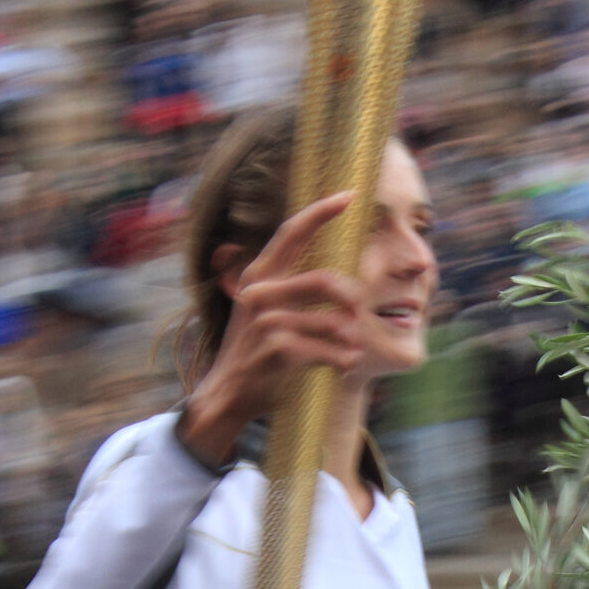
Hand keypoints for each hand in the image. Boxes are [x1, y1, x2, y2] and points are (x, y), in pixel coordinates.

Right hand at [180, 191, 364, 465]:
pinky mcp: (277, 349)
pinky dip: (343, 358)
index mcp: (259, 274)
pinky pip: (329, 349)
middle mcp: (259, 292)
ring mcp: (267, 321)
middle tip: (360, 310)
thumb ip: (293, 286)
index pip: (291, 232)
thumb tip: (340, 274)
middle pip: (325, 280)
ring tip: (349, 347)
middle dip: (352, 297)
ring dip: (350, 337)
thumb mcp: (267, 308)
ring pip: (333, 321)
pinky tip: (343, 364)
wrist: (229, 392)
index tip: (349, 195)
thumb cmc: (259, 348)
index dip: (321, 211)